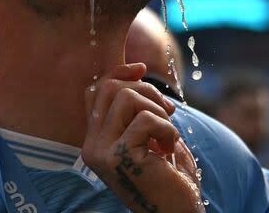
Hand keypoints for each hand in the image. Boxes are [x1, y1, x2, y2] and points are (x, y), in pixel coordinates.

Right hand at [81, 63, 203, 212]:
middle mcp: (91, 146)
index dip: (119, 74)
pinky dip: (166, 128)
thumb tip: (137, 69)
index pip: (95, 90)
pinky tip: (168, 150)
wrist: (176, 211)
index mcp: (95, 140)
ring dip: (158, 111)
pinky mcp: (119, 157)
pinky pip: (145, 119)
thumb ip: (136, 106)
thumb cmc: (168, 174)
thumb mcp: (148, 133)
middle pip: (110, 88)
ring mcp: (101, 152)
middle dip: (147, 91)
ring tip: (166, 135)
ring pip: (126, 97)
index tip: (142, 70)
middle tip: (167, 113)